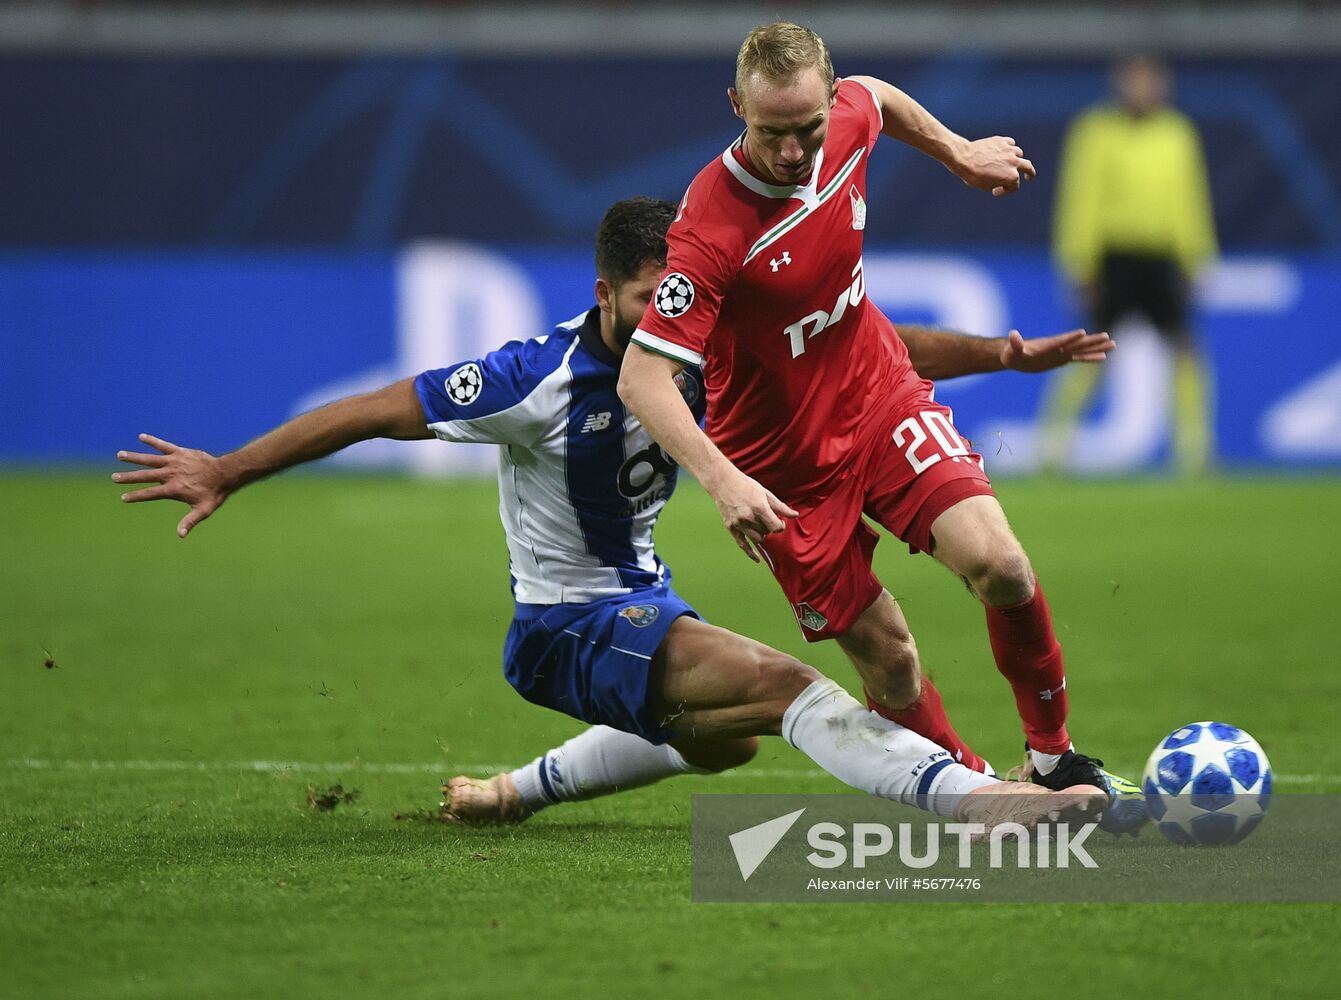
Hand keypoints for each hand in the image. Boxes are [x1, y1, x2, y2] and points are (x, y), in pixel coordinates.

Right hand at [112, 433, 232, 536]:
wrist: (225, 473)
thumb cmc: (214, 494)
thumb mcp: (203, 510)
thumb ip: (190, 522)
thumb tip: (180, 535)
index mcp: (173, 489)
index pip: (149, 494)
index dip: (136, 496)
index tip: (123, 498)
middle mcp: (170, 474)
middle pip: (144, 476)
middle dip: (128, 477)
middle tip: (114, 477)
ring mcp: (174, 462)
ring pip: (150, 459)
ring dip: (134, 457)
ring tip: (120, 455)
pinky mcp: (180, 452)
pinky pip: (164, 445)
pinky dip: (153, 441)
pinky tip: (141, 436)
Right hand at [708, 470, 798, 561]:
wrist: (723, 482)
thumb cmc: (746, 485)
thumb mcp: (765, 493)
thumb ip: (780, 507)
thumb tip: (795, 515)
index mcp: (759, 508)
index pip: (776, 527)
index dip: (781, 526)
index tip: (780, 522)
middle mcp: (748, 517)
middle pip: (766, 532)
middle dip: (770, 527)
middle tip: (767, 519)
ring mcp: (738, 523)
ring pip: (757, 539)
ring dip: (762, 534)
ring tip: (760, 525)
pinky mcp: (730, 527)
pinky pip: (742, 544)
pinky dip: (750, 553)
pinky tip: (757, 560)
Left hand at [954, 136, 1035, 196]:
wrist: (963, 158)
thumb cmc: (973, 176)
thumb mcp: (986, 186)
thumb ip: (999, 183)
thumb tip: (1002, 179)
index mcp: (1012, 177)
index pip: (1014, 186)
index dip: (1004, 191)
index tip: (994, 191)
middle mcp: (1014, 163)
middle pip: (1028, 168)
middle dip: (1030, 174)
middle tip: (1029, 177)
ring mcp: (1009, 151)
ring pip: (1019, 154)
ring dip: (1016, 159)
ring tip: (1011, 162)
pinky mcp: (1002, 141)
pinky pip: (1011, 143)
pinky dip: (1009, 148)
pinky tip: (1005, 150)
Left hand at [1000, 329, 1114, 372]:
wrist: (1015, 355)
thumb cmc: (1012, 354)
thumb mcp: (1012, 351)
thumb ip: (1015, 343)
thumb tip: (1012, 334)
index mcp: (1046, 345)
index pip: (1060, 341)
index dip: (1070, 337)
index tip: (1083, 333)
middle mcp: (1057, 347)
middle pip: (1077, 343)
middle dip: (1091, 341)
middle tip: (1108, 337)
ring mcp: (1061, 352)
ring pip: (1082, 349)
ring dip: (1096, 347)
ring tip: (1113, 344)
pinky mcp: (1062, 359)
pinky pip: (1079, 358)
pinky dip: (1090, 358)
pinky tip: (1103, 358)